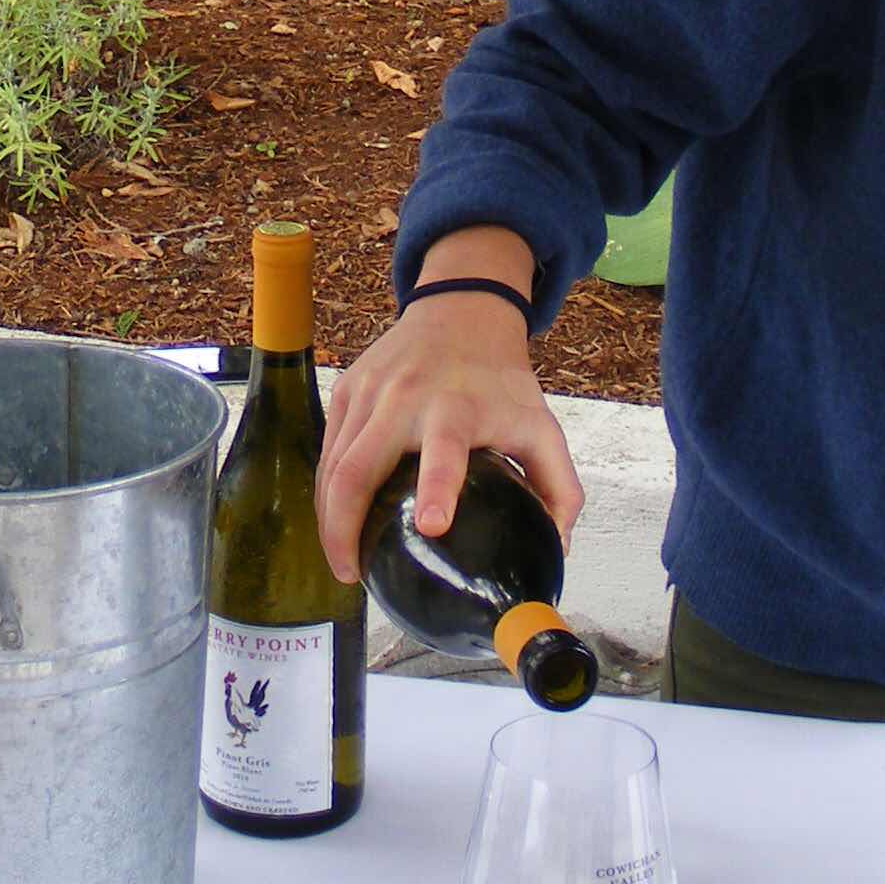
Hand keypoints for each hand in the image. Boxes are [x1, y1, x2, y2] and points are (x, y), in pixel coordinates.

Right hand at [316, 274, 580, 585]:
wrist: (462, 310)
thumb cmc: (499, 376)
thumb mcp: (540, 424)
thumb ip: (558, 487)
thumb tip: (558, 546)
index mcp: (455, 408)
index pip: (443, 450)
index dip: (438, 487)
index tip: (432, 525)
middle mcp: (402, 399)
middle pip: (356, 470)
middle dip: (344, 528)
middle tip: (351, 574)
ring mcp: (367, 393)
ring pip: (331, 466)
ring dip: (329, 518)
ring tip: (342, 559)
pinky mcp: (345, 391)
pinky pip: (327, 451)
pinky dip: (326, 491)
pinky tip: (336, 519)